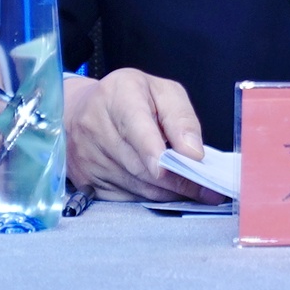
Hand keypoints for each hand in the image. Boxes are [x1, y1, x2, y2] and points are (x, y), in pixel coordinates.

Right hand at [62, 68, 225, 202]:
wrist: (80, 109)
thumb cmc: (128, 97)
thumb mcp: (161, 91)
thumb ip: (181, 118)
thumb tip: (194, 152)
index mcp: (118, 97)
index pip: (136, 127)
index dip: (156, 150)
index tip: (178, 165)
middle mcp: (95, 127)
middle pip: (140, 164)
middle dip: (177, 180)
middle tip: (208, 190)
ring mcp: (87, 157)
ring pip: (135, 185)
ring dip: (167, 193)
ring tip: (195, 193)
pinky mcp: (84, 180)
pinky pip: (124, 197)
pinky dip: (149, 198)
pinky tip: (166, 193)